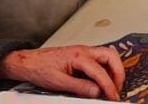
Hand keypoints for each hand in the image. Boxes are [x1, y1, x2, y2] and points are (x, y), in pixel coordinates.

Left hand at [0, 45, 125, 100]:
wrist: (28, 62)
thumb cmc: (40, 69)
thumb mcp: (59, 82)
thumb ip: (80, 87)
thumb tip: (97, 92)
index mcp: (78, 56)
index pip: (100, 72)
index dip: (109, 86)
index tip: (112, 97)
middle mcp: (84, 51)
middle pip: (111, 56)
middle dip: (118, 73)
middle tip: (116, 90)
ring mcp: (84, 52)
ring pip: (108, 56)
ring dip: (114, 70)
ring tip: (111, 86)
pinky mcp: (82, 56)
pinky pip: (100, 60)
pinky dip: (105, 70)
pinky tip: (101, 81)